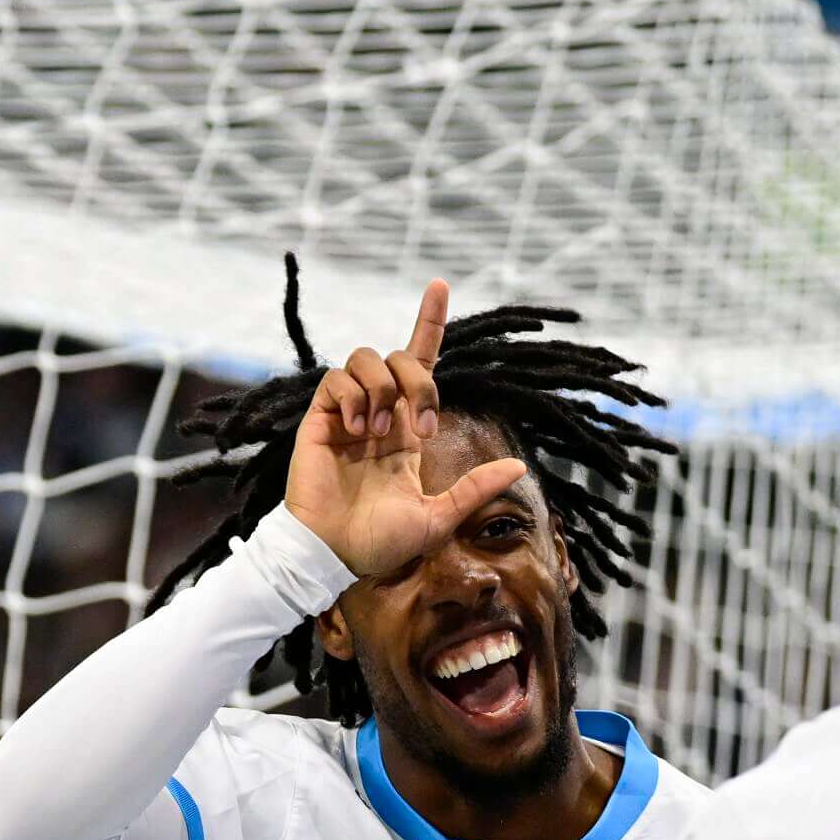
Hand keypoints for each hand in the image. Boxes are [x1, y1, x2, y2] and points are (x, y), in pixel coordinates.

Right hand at [281, 278, 530, 580]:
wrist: (333, 555)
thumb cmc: (379, 544)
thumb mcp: (438, 519)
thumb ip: (474, 489)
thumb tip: (520, 468)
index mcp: (406, 432)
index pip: (421, 365)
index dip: (429, 324)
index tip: (440, 285)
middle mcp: (379, 415)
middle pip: (401, 358)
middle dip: (418, 381)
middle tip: (419, 427)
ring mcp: (348, 414)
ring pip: (367, 358)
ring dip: (383, 389)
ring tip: (377, 433)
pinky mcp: (320, 418)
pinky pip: (337, 379)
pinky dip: (353, 397)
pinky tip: (355, 430)